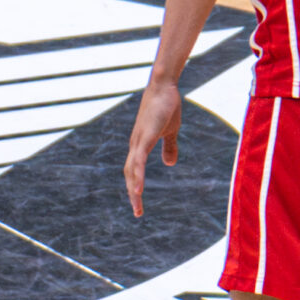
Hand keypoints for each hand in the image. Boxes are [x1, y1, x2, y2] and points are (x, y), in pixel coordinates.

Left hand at [124, 78, 183, 216]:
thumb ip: (169, 147)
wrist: (164, 87)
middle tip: (138, 212)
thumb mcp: (170, 131)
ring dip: (134, 189)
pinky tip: (138, 189)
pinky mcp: (145, 136)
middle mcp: (135, 144)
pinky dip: (138, 176)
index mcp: (140, 145)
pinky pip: (139, 160)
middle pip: (130, 174)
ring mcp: (139, 141)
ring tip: (137, 205)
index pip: (134, 170)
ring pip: (132, 170)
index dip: (135, 187)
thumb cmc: (166, 106)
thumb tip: (169, 164)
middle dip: (133, 194)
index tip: (139, 204)